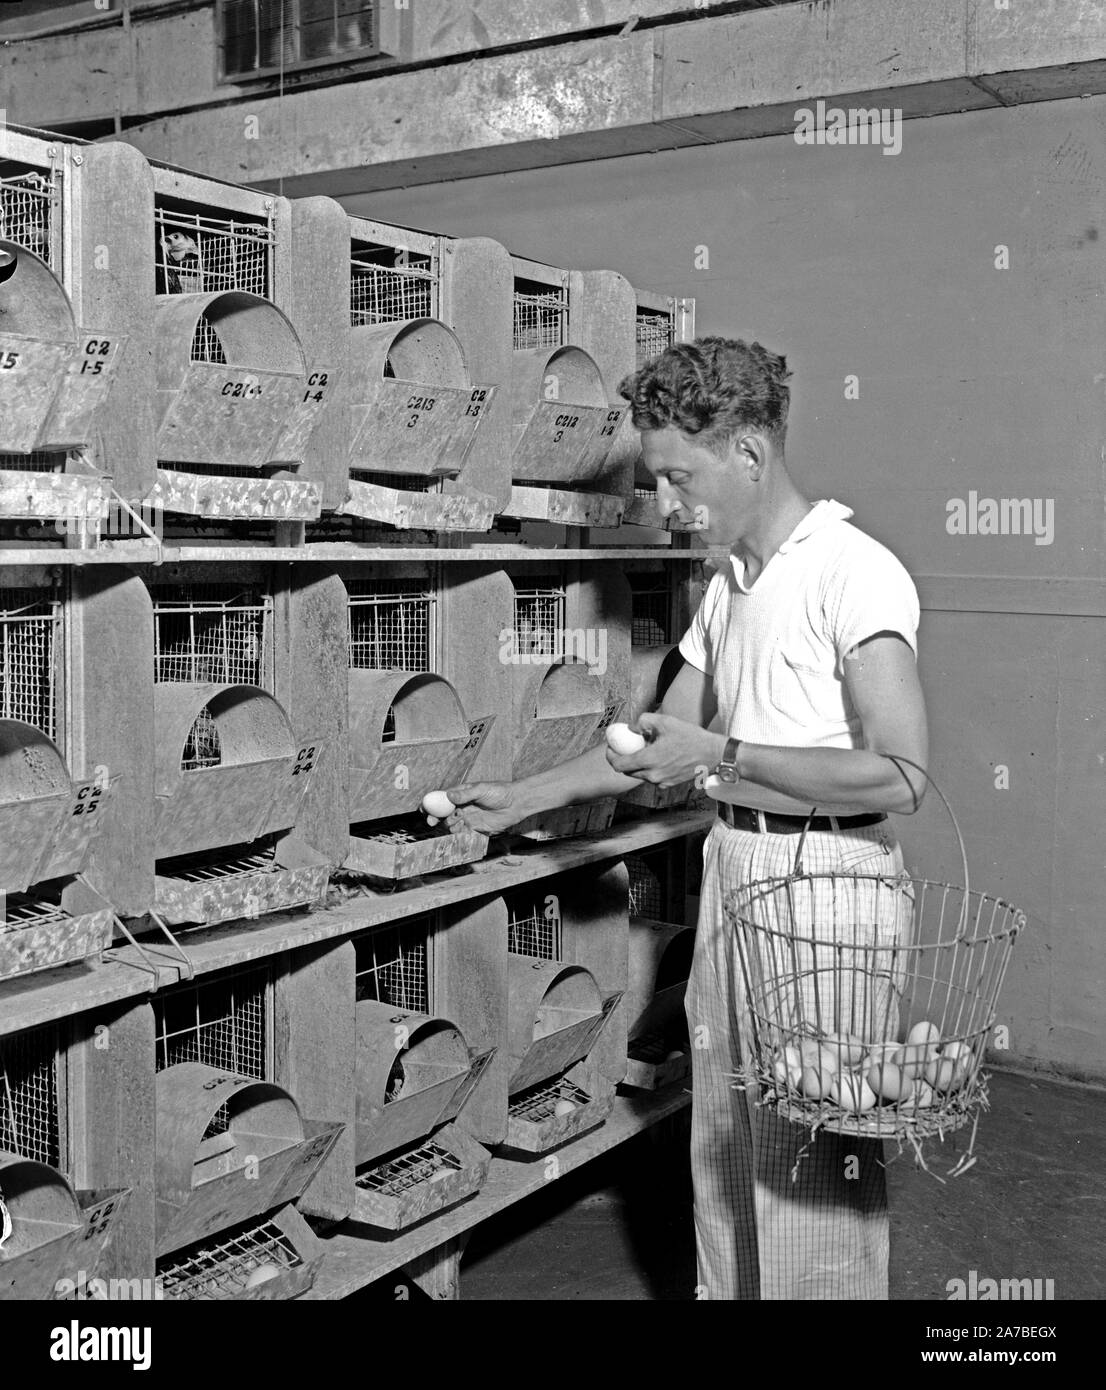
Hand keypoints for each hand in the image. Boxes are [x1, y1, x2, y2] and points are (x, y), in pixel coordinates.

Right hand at [429, 781, 519, 836]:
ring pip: (450, 824)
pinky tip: (462, 830)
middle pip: (442, 813)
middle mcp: (462, 806)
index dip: (430, 803)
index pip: (441, 798)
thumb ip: (465, 794)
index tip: (423, 808)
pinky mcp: (475, 828)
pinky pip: (461, 833)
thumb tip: (449, 796)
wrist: (516, 804)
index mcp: (461, 794)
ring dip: (449, 825)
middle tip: (432, 821)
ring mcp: (468, 817)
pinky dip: (458, 833)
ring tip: (457, 821)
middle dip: (435, 817)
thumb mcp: (481, 789)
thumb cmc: (500, 792)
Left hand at [604, 712, 721, 787]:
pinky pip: (651, 778)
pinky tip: (656, 757)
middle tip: (624, 748)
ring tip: (644, 750)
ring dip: (637, 764)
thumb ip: (643, 721)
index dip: (611, 756)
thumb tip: (632, 727)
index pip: (619, 765)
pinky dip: (649, 769)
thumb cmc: (691, 737)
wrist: (712, 754)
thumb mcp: (665, 721)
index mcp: (649, 760)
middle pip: (627, 772)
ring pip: (639, 775)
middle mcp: (652, 775)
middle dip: (622, 760)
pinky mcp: (668, 785)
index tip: (610, 748)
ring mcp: (661, 782)